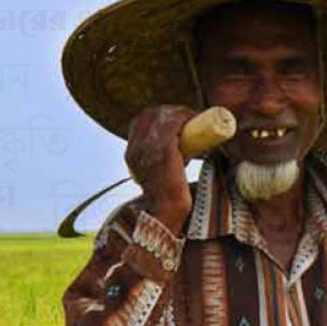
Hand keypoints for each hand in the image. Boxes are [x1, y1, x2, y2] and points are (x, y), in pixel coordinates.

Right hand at [125, 105, 196, 227]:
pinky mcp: (164, 153)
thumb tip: (180, 156)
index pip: (141, 121)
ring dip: (180, 112)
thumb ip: (158, 165)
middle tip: (190, 117)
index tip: (178, 119)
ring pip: (163, 117)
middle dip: (171, 111)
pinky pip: (173, 124)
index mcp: (131, 153)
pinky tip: (194, 118)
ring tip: (195, 118)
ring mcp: (148, 150)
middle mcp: (136, 149)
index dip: (159, 115)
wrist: (166, 214)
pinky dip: (184, 117)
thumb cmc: (166, 198)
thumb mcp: (155, 175)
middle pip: (152, 115)